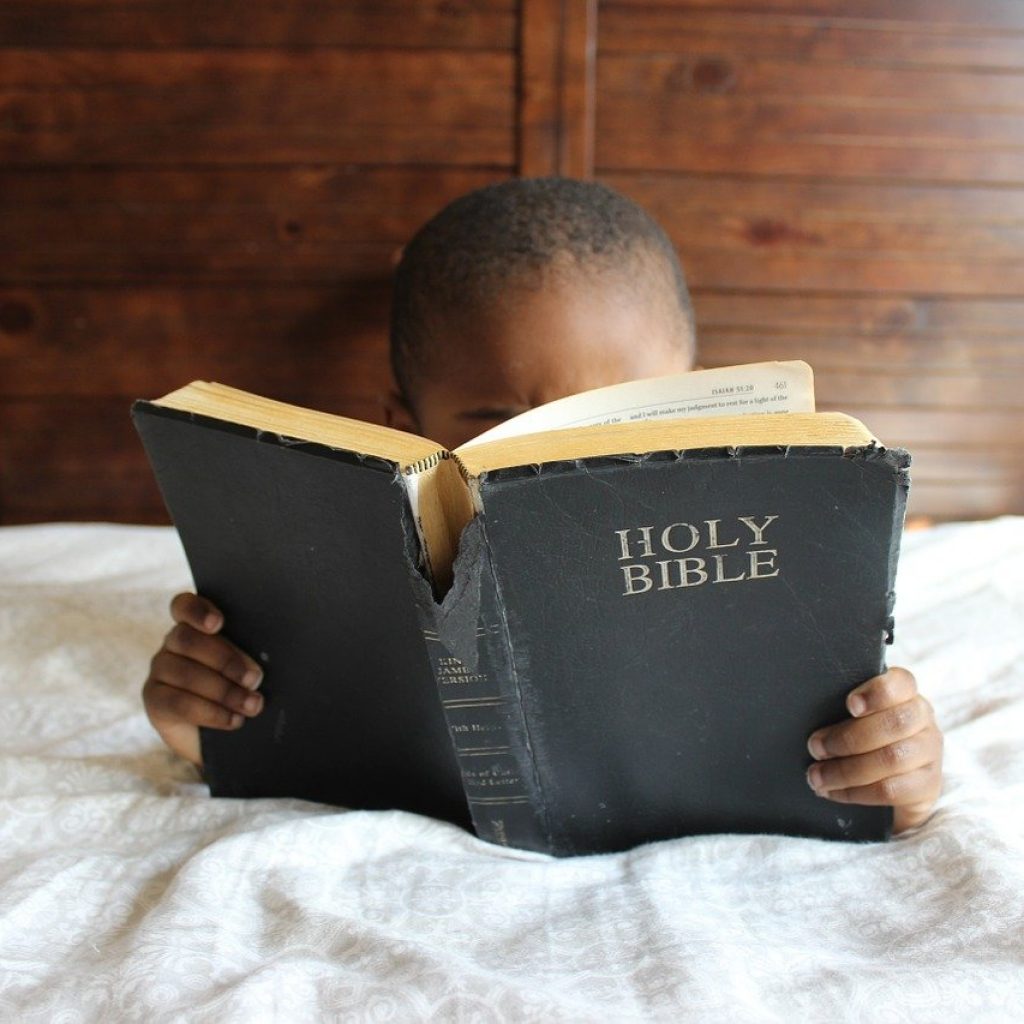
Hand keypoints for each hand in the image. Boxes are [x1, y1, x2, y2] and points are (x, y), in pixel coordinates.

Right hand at [143, 593, 264, 766]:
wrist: (223, 734)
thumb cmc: (243, 689)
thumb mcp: (248, 668)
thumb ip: (250, 655)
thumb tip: (260, 664)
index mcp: (195, 625)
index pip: (184, 606)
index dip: (198, 611)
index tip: (218, 624)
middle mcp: (173, 643)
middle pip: (188, 640)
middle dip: (226, 660)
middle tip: (255, 679)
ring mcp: (160, 670)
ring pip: (186, 673)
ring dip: (224, 691)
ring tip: (252, 705)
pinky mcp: (155, 700)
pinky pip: (179, 703)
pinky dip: (211, 712)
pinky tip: (234, 720)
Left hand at [806, 667, 942, 832]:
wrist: (892, 782)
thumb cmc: (861, 738)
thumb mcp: (853, 717)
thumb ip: (842, 710)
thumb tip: (806, 713)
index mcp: (905, 695)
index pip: (902, 683)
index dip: (877, 692)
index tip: (849, 704)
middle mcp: (923, 720)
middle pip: (896, 723)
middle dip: (848, 738)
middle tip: (815, 748)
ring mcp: (930, 754)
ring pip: (892, 759)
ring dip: (846, 770)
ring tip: (817, 776)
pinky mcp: (928, 786)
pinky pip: (892, 790)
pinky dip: (855, 793)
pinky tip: (833, 792)